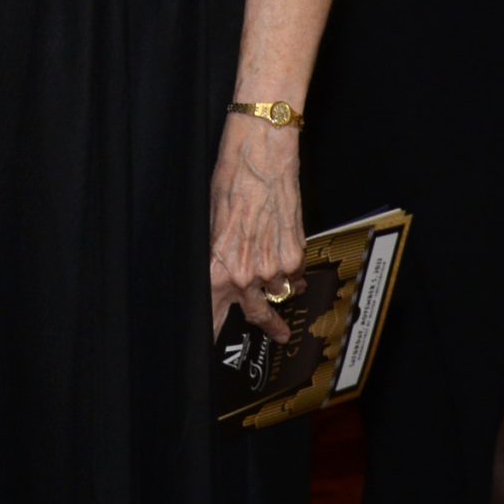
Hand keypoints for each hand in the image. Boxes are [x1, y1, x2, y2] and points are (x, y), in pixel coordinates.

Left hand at [209, 119, 304, 341]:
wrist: (261, 156)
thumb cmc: (229, 181)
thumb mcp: (209, 222)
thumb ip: (217, 256)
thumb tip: (216, 278)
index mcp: (219, 266)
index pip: (213, 312)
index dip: (212, 331)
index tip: (207, 347)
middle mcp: (246, 273)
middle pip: (253, 313)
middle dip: (263, 325)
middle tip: (275, 334)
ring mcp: (274, 267)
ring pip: (275, 291)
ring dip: (275, 288)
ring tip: (276, 281)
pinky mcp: (295, 255)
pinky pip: (291, 273)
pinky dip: (288, 269)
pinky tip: (284, 258)